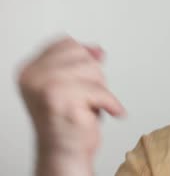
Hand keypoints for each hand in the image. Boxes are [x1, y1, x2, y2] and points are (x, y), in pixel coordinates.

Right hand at [18, 37, 125, 175]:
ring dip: (99, 90)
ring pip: (93, 70)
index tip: (88, 70)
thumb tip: (97, 50)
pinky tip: (110, 111)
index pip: (66, 43)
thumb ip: (80, 62)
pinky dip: (111, 104)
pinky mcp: (63, 100)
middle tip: (86, 96)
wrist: (64, 154)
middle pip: (82, 55)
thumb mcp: (72, 83)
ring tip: (88, 105)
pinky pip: (101, 92)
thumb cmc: (67, 121)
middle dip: (93, 75)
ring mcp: (46, 87)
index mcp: (30, 70)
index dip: (83, 55)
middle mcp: (33, 77)